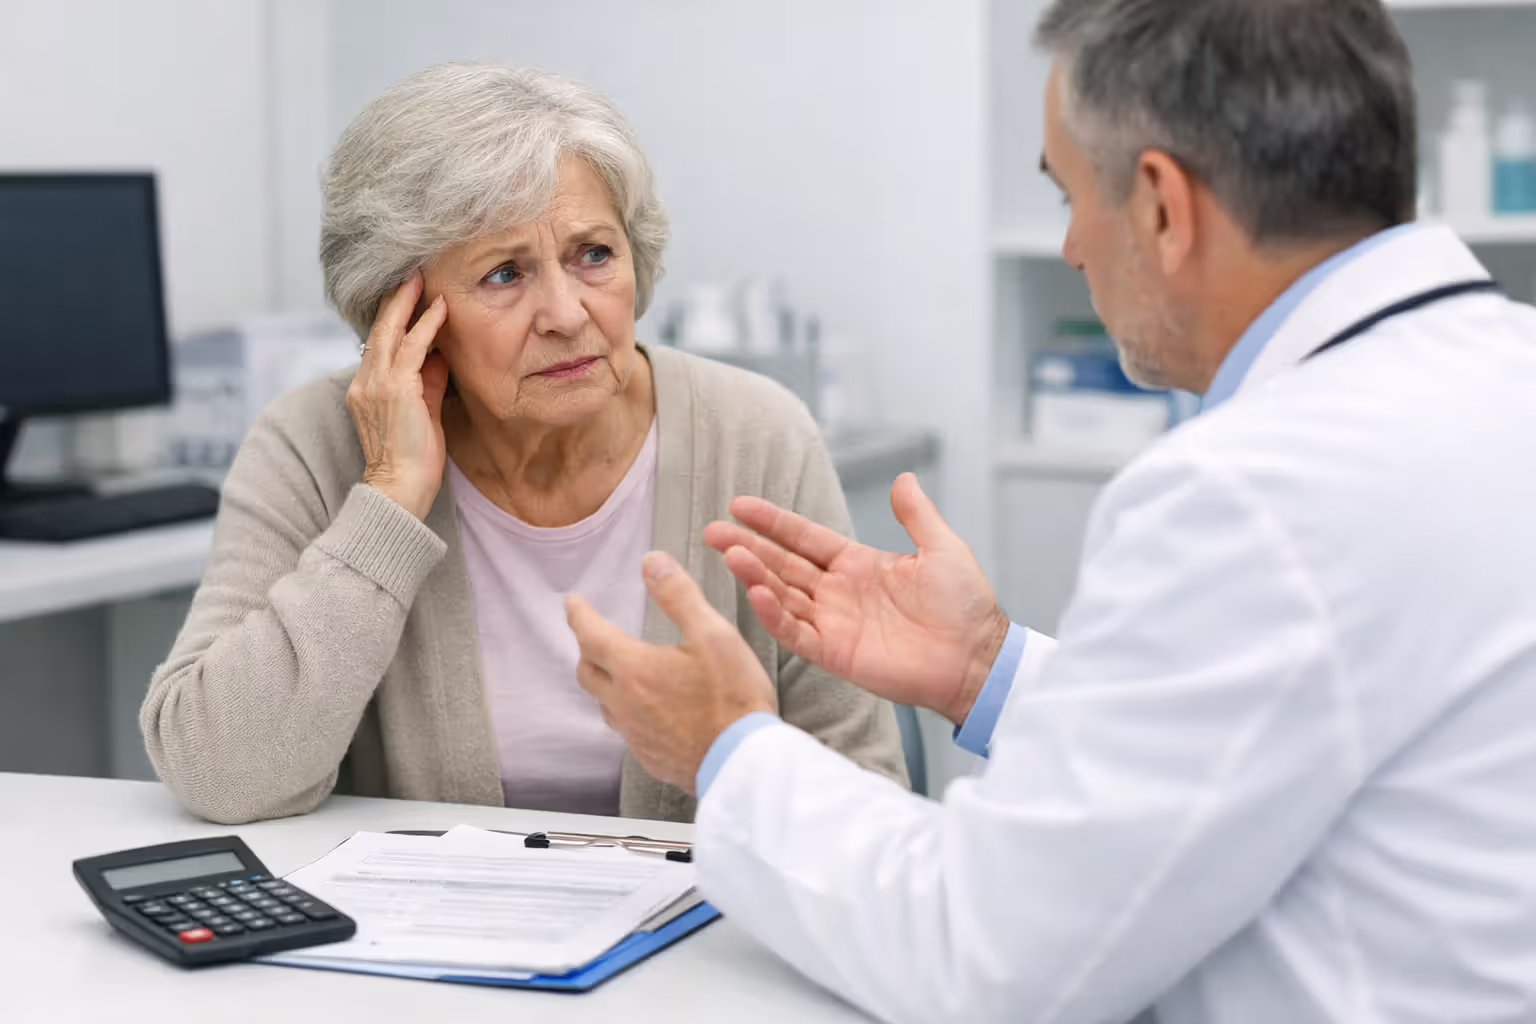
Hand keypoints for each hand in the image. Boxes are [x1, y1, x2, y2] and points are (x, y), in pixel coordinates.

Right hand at [346, 271, 449, 519]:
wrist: (400, 490)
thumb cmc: (413, 460)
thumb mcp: (422, 413)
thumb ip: (428, 382)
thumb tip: (440, 355)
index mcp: (366, 389)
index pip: (379, 344)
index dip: (392, 317)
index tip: (409, 295)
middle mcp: (365, 382)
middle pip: (379, 330)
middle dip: (395, 299)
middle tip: (411, 272)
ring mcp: (376, 384)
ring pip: (390, 332)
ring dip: (408, 302)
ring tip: (421, 277)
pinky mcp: (395, 389)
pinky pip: (412, 348)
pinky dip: (427, 326)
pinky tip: (440, 308)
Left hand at [566, 552, 776, 793]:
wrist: (745, 762)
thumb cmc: (734, 700)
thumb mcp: (713, 634)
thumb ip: (679, 596)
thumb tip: (652, 564)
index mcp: (634, 669)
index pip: (590, 635)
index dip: (579, 615)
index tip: (574, 604)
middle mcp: (624, 703)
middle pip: (588, 671)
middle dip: (587, 648)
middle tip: (594, 635)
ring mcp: (635, 735)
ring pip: (604, 704)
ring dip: (605, 683)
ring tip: (619, 672)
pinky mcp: (650, 757)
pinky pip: (626, 730)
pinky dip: (628, 711)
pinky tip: (648, 711)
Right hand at [703, 473, 1008, 725]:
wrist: (975, 657)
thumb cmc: (966, 606)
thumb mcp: (942, 549)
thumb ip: (917, 515)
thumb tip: (902, 478)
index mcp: (859, 564)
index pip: (804, 538)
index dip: (773, 522)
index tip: (739, 505)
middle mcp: (839, 592)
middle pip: (783, 564)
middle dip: (748, 546)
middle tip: (713, 531)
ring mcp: (834, 623)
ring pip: (783, 595)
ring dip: (755, 575)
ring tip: (730, 553)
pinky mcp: (835, 653)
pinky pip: (795, 632)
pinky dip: (774, 614)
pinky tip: (756, 593)